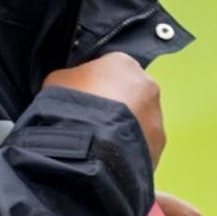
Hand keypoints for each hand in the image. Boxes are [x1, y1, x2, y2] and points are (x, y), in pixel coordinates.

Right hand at [50, 48, 164, 160]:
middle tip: (92, 120)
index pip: (109, 68)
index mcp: (122, 62)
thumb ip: (70, 78)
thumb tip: (72, 85)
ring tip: (101, 141)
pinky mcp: (159, 143)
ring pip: (139, 119)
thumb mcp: (57, 82)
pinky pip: (143, 142)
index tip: (83, 98)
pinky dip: (130, 147)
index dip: (94, 84)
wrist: (90, 149)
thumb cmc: (72, 109)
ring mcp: (156, 115)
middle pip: (129, 92)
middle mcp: (147, 85)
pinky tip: (112, 153)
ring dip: (124, 127)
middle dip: (114, 105)